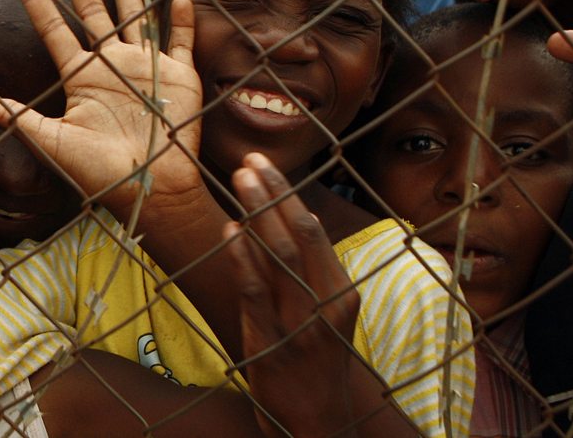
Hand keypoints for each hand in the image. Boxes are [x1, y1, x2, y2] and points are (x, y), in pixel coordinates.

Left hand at [0, 0, 204, 214]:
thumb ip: (19, 119)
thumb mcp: (54, 142)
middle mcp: (111, 67)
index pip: (55, 31)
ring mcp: (145, 69)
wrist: (150, 190)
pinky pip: (180, 44)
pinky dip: (180, 23)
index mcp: (81, 78)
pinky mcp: (177, 78)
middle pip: (92, 14)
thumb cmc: (99, 172)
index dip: (39, 3)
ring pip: (134, 20)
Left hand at [224, 154, 358, 436]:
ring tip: (239, 180)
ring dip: (257, 214)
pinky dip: (242, 258)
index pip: (315, 232)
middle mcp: (324, 305)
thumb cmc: (319, 361)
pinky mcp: (270, 344)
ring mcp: (298, 324)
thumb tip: (297, 216)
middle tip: (250, 160)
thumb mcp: (329, 315)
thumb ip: (315, 271)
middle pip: (298, 235)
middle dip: (274, 193)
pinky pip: (255, 293)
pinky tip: (230, 231)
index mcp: (342, 294)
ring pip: (278, 257)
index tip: (267, 164)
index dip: (289, 194)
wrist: (319, 423)